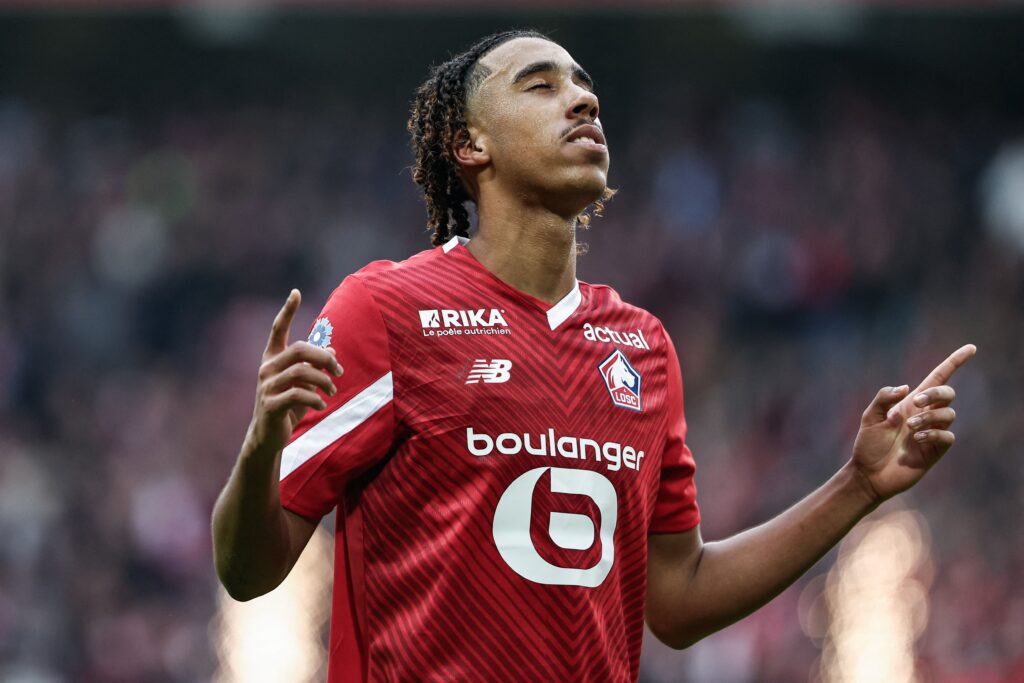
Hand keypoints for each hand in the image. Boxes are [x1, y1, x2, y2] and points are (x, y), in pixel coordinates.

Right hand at [244, 290, 343, 457]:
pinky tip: (323, 404)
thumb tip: (333, 350)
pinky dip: (316, 398)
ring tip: (333, 390)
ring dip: (324, 380)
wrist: (268, 437)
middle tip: (339, 371)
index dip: (287, 311)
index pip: (278, 329)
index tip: (296, 292)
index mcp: (272, 359)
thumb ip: (315, 367)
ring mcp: (266, 387)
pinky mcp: (270, 405)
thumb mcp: (304, 384)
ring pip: (301, 372)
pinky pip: (298, 394)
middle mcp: (266, 368)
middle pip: (299, 349)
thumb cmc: (288, 406)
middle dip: (324, 357)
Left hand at [851, 344, 976, 502]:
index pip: (938, 378)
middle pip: (948, 393)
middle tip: (916, 403)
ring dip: (929, 416)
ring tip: (909, 428)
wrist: (868, 473)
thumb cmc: (868, 445)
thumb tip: (907, 388)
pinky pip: (947, 435)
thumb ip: (884, 398)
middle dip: (936, 394)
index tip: (971, 348)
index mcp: (911, 402)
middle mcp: (925, 414)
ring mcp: (932, 432)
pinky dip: (933, 433)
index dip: (954, 362)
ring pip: (948, 414)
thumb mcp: (869, 416)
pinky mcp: (935, 450)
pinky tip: (917, 439)